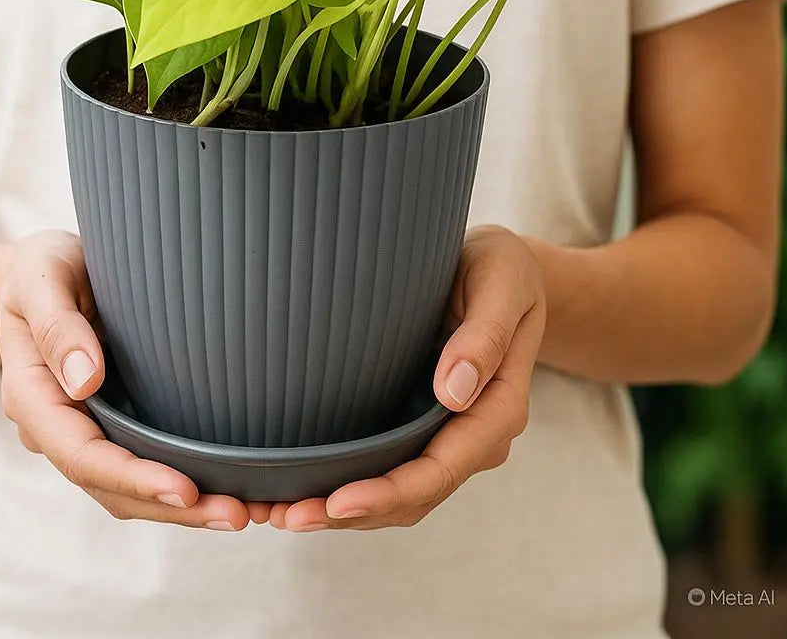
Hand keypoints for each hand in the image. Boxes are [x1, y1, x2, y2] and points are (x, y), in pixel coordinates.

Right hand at [0, 230, 250, 530]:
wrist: (37, 274)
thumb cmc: (42, 269)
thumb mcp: (41, 278)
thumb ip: (56, 325)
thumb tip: (84, 381)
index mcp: (32, 396)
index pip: (80, 454)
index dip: (132, 477)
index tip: (184, 489)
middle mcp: (56, 426)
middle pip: (109, 486)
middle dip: (171, 507)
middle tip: (238, 513)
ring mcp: (84, 429)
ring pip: (128, 489)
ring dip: (183, 507)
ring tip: (245, 510)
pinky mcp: (112, 423)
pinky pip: (142, 465)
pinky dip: (181, 483)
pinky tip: (228, 484)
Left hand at [260, 225, 544, 530]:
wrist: (505, 270)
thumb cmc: (503, 270)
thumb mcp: (501, 285)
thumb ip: (483, 336)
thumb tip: (453, 392)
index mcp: (497, 407)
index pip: (442, 468)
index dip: (389, 491)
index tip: (338, 500)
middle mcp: (474, 433)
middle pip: (414, 494)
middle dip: (353, 512)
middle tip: (288, 516)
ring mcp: (447, 432)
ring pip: (399, 493)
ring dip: (343, 509)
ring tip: (280, 512)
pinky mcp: (421, 421)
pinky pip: (388, 466)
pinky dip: (348, 484)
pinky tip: (303, 485)